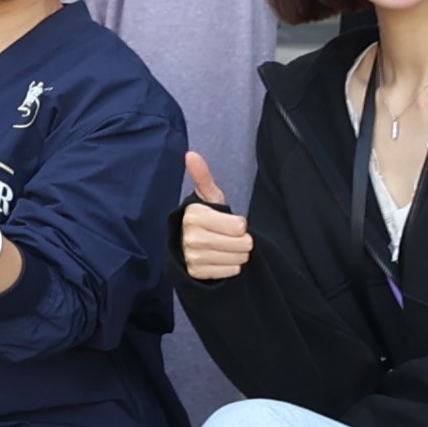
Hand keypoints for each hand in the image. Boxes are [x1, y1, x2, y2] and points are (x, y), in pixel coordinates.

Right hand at [177, 149, 253, 284]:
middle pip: (241, 244)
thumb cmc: (205, 219)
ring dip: (237, 254)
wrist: (186, 246)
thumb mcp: (206, 198)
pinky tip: (220, 259)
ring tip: (226, 247)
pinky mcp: (196, 273)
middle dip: (241, 241)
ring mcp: (193, 257)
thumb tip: (191, 154)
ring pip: (237, 259)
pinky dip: (230, 267)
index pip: (239, 226)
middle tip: (230, 237)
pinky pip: (230, 271)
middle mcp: (191, 237)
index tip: (230, 223)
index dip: (239, 225)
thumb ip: (203, 177)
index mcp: (194, 215)